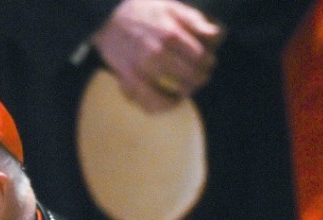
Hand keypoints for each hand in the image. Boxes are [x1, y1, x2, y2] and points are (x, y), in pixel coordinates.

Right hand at [92, 0, 222, 111]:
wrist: (107, 18)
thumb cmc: (142, 11)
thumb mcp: (171, 7)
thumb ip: (195, 21)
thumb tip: (216, 36)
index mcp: (170, 35)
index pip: (199, 58)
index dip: (208, 62)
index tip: (208, 63)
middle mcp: (155, 55)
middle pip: (188, 77)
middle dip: (199, 79)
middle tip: (201, 77)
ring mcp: (139, 71)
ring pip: (169, 95)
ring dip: (182, 95)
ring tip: (186, 90)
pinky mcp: (126, 81)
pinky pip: (146, 102)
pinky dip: (160, 106)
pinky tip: (168, 102)